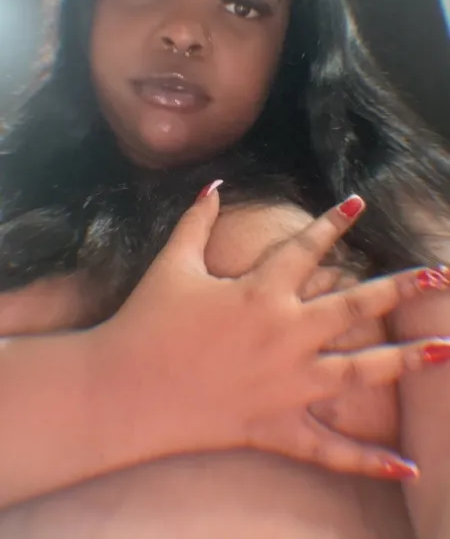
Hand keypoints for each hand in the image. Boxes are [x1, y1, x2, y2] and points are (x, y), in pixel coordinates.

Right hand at [91, 185, 449, 479]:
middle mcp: (286, 332)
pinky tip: (407, 465)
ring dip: (407, 360)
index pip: (307, 246)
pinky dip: (368, 459)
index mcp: (261, 291)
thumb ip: (196, 219)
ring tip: (446, 350)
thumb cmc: (149, 320)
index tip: (361, 202)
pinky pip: (330, 448)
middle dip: (400, 288)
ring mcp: (288, 383)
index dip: (335, 221)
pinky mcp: (279, 425)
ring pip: (361, 371)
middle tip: (439, 275)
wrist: (126, 389)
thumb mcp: (173, 262)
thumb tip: (213, 182)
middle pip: (355, 306)